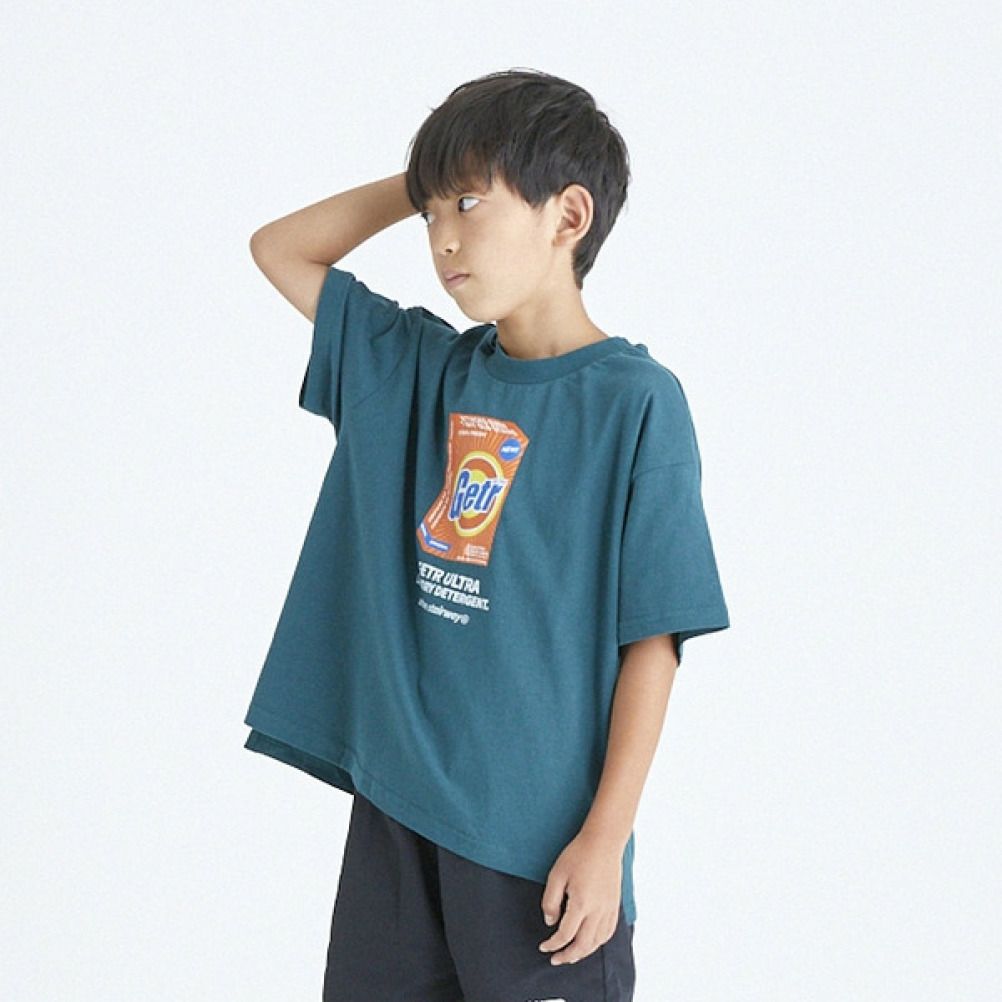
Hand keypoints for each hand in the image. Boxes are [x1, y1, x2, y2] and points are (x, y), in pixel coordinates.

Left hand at [538, 828, 622, 965]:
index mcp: (581, 904)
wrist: (604, 842)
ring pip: (598, 942)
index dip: (553, 945)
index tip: (543, 947)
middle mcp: (598, 910)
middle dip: (568, 956)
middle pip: (583, 945)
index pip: (565, 935)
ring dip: (583, 952)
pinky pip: (608, 932)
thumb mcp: (556, 874)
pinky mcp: (615, 905)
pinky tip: (591, 942)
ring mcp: (609, 909)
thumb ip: (550, 901)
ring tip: (571, 955)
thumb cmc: (578, 855)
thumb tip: (550, 921)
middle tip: (556, 960)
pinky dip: (598, 943)